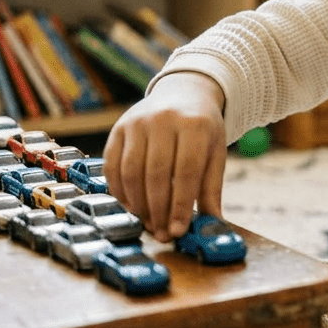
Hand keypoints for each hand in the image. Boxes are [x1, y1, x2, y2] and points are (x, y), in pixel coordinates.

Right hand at [104, 71, 226, 241]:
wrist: (183, 93)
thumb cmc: (202, 130)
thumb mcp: (215, 153)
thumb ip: (211, 188)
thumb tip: (212, 225)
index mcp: (195, 124)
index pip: (187, 171)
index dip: (181, 204)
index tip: (178, 230)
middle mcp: (164, 119)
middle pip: (157, 173)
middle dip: (158, 210)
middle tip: (161, 234)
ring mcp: (138, 122)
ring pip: (132, 172)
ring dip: (138, 204)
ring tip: (148, 223)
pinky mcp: (118, 128)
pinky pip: (112, 166)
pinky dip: (119, 191)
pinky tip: (131, 207)